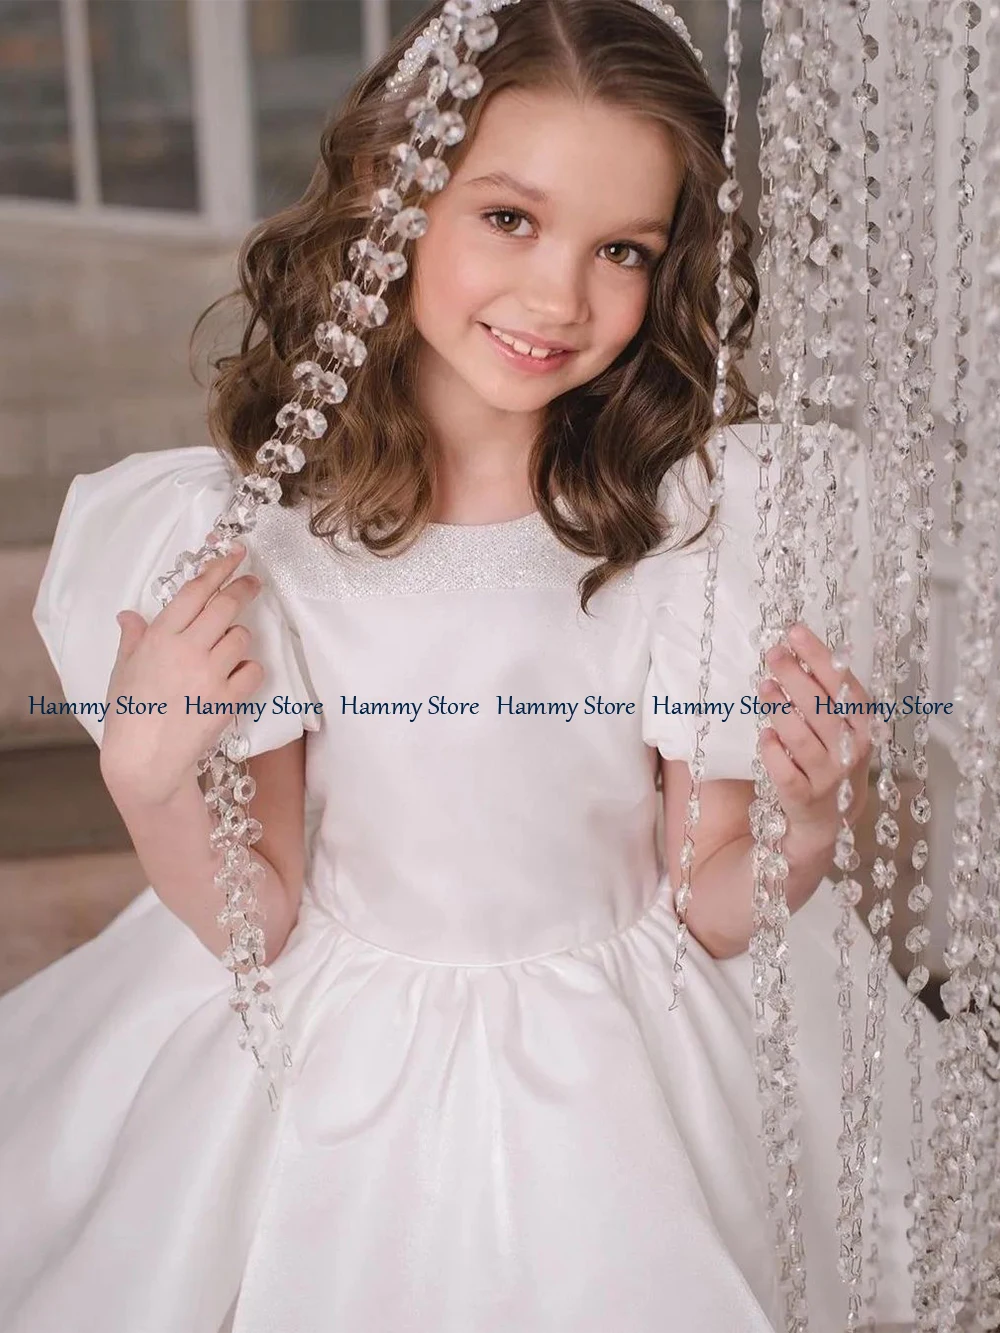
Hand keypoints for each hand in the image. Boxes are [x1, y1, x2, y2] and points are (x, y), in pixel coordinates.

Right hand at [100, 541, 264, 805]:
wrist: (145, 761)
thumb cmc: (129, 715)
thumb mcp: (123, 671)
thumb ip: (133, 639)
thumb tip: (129, 615)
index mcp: (159, 637)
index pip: (195, 592)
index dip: (219, 569)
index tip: (236, 554)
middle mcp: (186, 649)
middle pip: (225, 606)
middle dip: (243, 588)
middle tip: (253, 582)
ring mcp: (210, 674)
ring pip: (241, 638)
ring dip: (238, 639)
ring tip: (225, 653)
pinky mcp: (227, 699)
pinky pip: (252, 671)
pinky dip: (248, 671)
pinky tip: (234, 679)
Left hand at [756, 622, 872, 860]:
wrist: (827, 819)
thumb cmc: (829, 758)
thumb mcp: (838, 726)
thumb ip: (823, 694)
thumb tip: (794, 650)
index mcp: (864, 727)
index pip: (844, 686)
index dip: (820, 657)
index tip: (795, 632)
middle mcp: (851, 753)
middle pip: (822, 709)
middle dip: (795, 676)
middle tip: (773, 654)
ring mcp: (829, 778)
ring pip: (802, 738)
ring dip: (781, 709)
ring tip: (764, 686)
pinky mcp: (804, 799)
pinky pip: (785, 772)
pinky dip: (773, 751)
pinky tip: (764, 734)